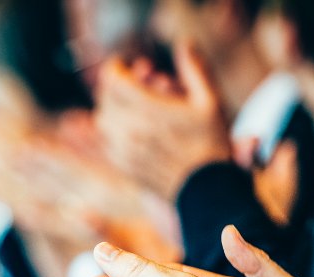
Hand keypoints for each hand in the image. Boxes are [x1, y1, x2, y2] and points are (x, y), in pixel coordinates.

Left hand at [94, 39, 230, 200]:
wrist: (207, 193)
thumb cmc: (211, 145)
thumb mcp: (210, 102)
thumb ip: (195, 70)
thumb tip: (184, 45)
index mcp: (148, 110)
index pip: (112, 78)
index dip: (117, 67)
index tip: (127, 65)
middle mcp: (130, 129)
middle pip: (105, 97)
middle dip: (117, 86)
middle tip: (134, 84)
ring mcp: (124, 150)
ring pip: (103, 119)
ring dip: (113, 108)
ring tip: (133, 107)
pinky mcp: (124, 166)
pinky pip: (107, 141)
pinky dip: (114, 130)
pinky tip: (133, 129)